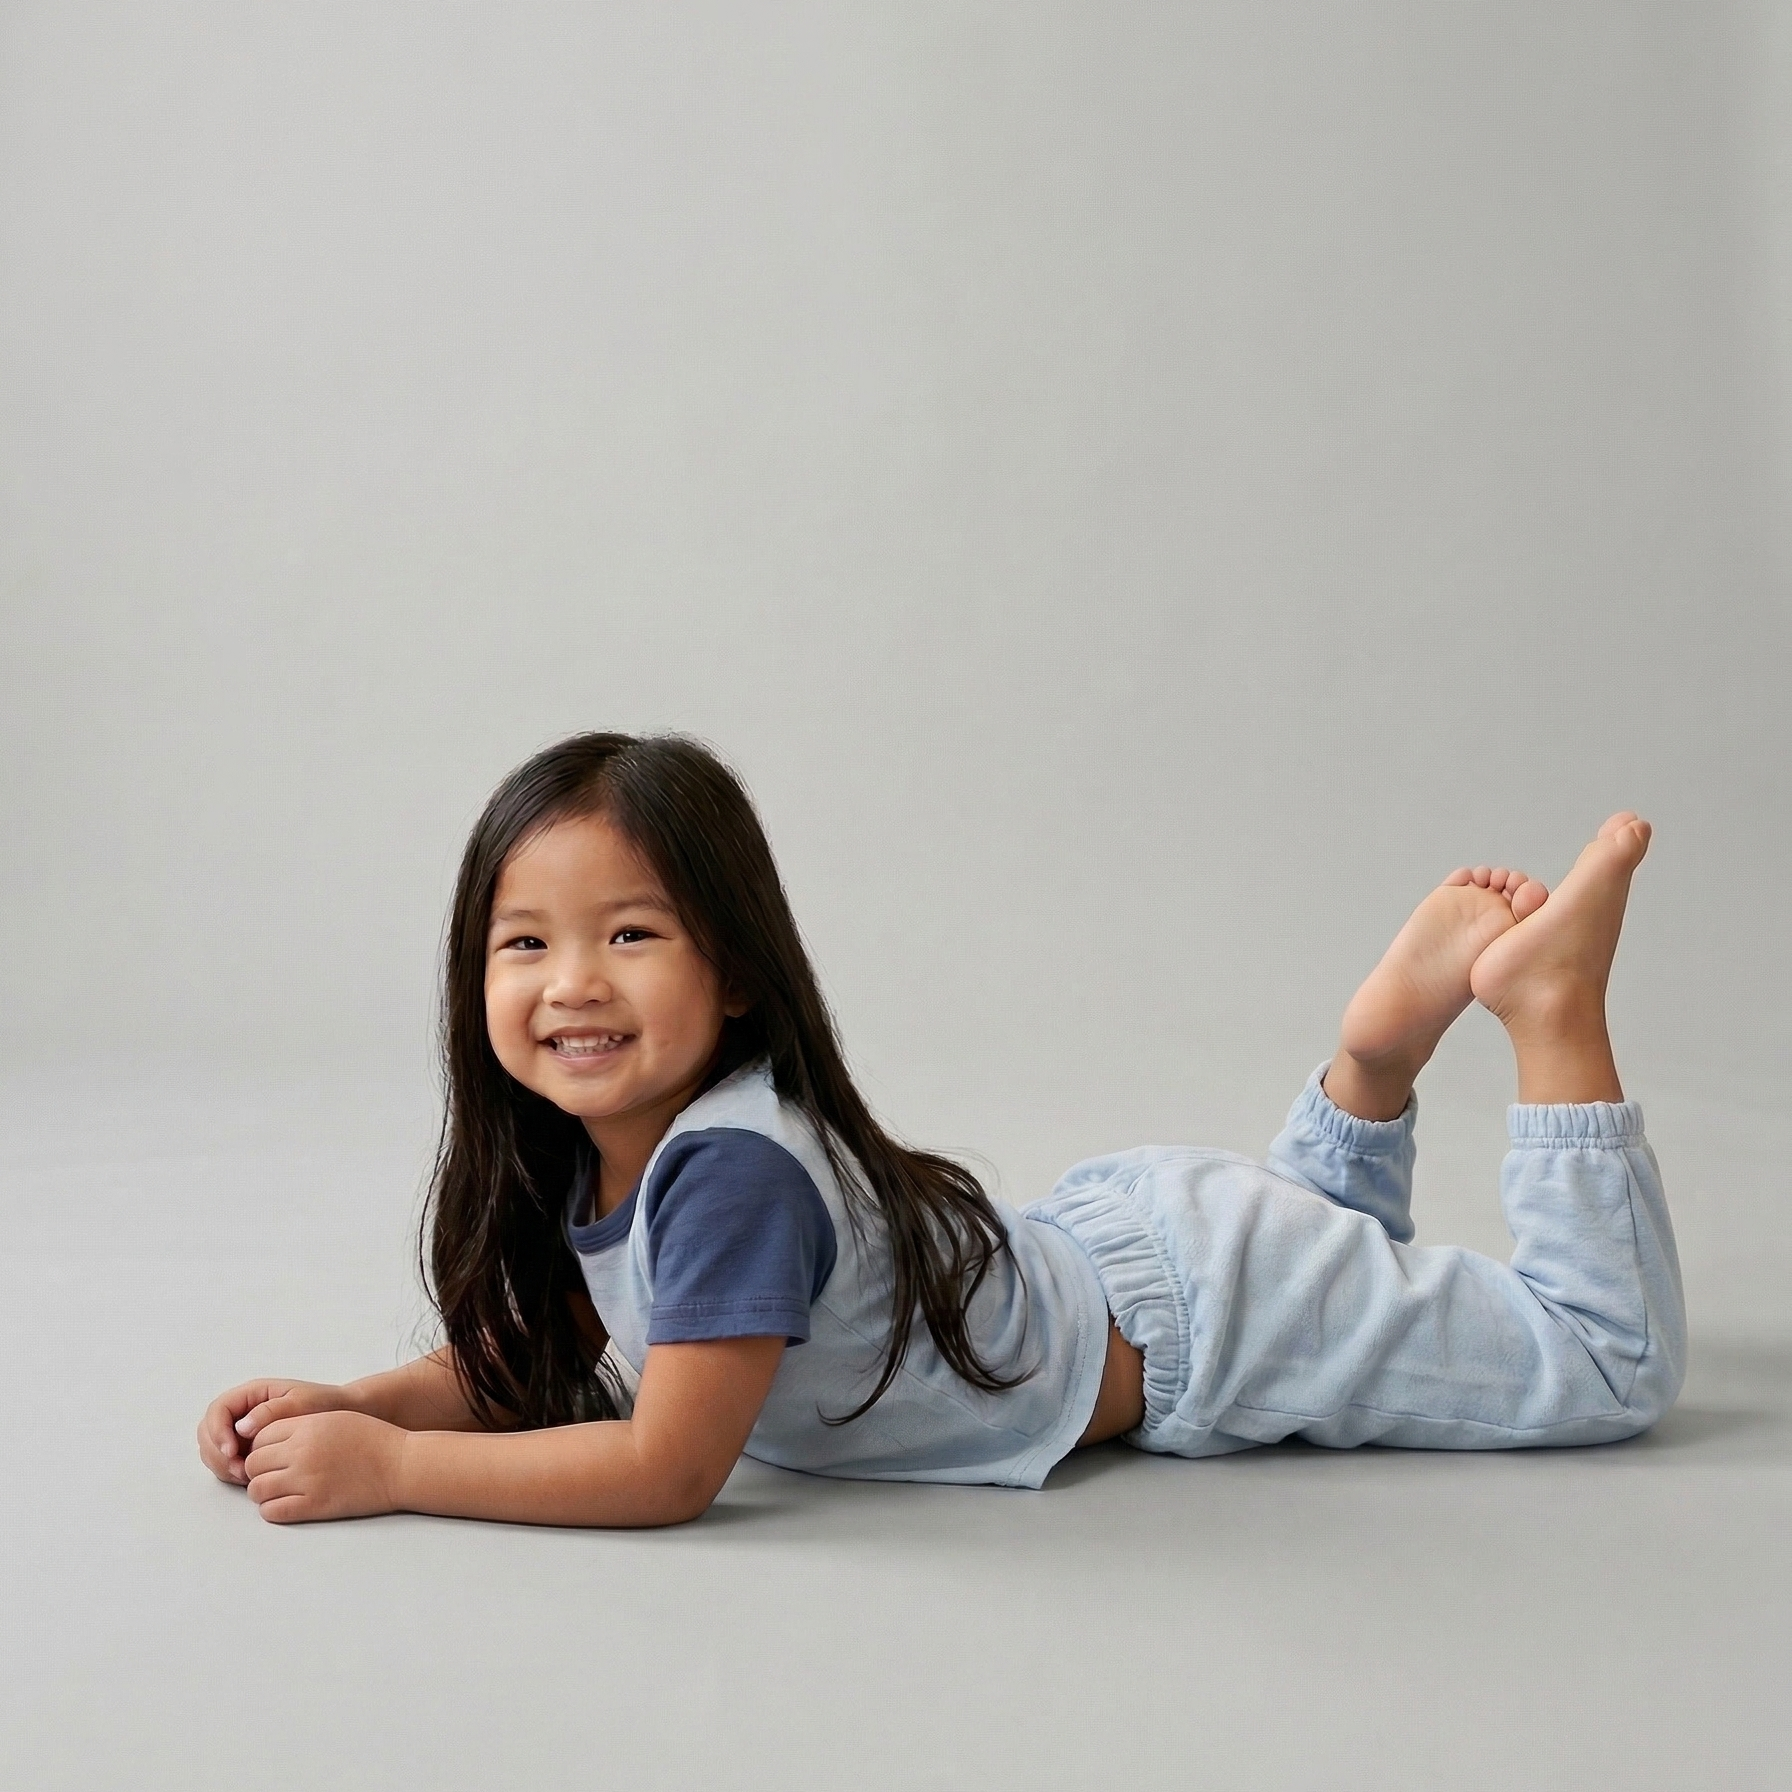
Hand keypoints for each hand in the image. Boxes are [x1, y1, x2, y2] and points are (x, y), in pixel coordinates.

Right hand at [197, 1378, 359, 1487]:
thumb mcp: (301, 1402)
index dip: (218, 1431)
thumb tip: (242, 1426)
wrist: (342, 1417)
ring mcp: (241, 1432)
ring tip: (246, 1476)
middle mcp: (242, 1412)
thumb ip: (271, 1411)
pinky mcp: (246, 1450)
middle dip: (216, 1452)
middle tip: (238, 1470)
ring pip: (213, 1449)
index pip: (218, 1410)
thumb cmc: (324, 1405)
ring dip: (222, 1465)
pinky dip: (230, 1472)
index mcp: (252, 1394)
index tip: (231, 1450)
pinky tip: (249, 1478)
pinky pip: (226, 1462)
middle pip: (208, 1432)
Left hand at [243, 1409, 407, 1523]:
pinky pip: (272, 1511)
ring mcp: (306, 1480)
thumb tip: (271, 1441)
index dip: (261, 1446)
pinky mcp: (314, 1505)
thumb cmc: (373, 1439)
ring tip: (279, 1490)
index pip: (260, 1437)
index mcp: (308, 1426)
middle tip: (274, 1473)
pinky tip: (286, 1504)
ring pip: (257, 1490)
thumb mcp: (335, 1419)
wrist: (400, 1464)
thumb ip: (302, 1426)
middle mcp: (302, 1452)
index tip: (272, 1454)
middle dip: (259, 1470)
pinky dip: (273, 1509)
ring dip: (263, 1491)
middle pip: (253, 1463)